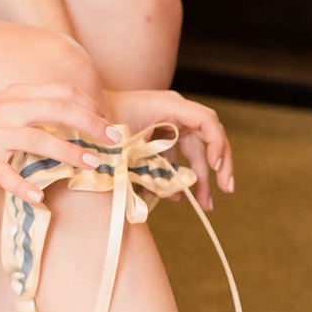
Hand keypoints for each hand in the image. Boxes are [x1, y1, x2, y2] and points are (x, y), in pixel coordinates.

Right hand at [0, 81, 116, 203]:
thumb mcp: (6, 107)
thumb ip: (36, 109)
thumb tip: (76, 121)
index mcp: (16, 95)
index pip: (61, 93)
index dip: (90, 107)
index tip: (109, 126)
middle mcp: (6, 110)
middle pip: (56, 110)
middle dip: (89, 125)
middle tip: (113, 142)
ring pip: (35, 139)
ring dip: (66, 152)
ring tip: (90, 165)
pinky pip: (3, 173)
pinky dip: (22, 185)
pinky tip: (40, 197)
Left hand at [106, 89, 233, 211]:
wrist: (84, 112)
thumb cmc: (101, 120)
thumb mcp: (123, 142)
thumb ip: (146, 165)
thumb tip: (171, 196)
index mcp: (169, 106)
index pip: (206, 121)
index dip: (216, 143)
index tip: (217, 168)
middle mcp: (176, 112)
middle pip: (210, 137)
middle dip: (221, 165)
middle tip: (227, 190)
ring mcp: (171, 123)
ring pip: (196, 152)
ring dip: (201, 178)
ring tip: (206, 206)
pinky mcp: (163, 135)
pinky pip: (180, 156)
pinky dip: (181, 176)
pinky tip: (179, 197)